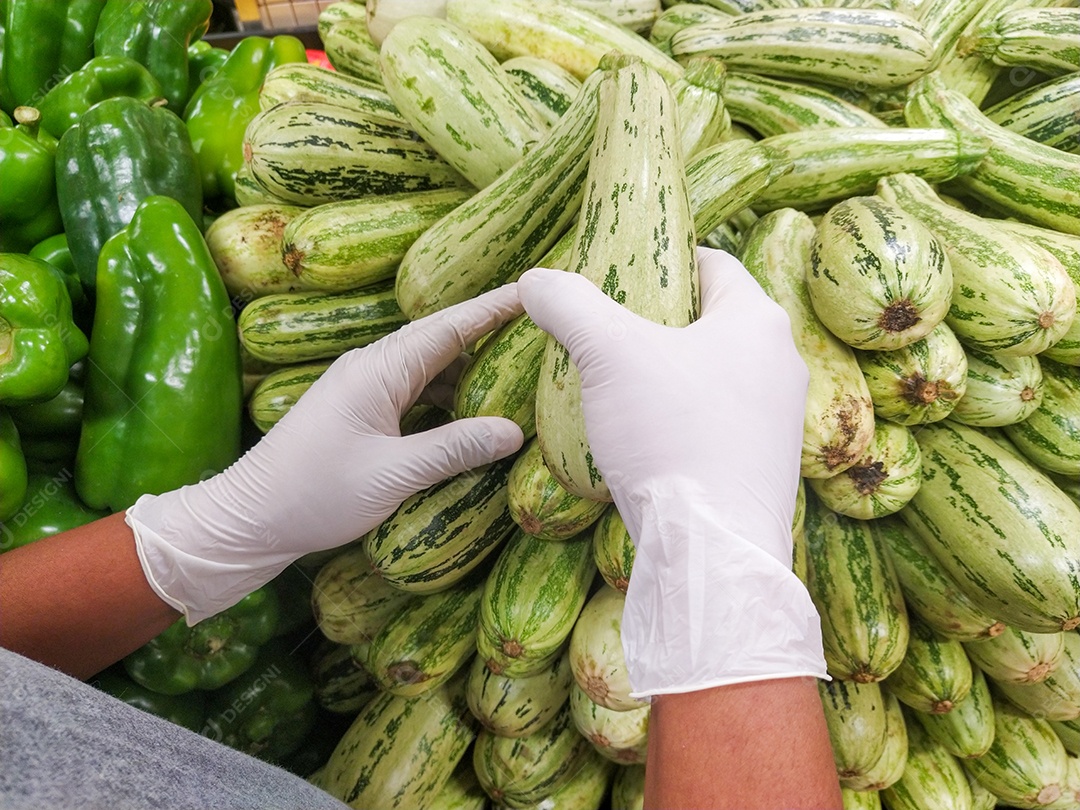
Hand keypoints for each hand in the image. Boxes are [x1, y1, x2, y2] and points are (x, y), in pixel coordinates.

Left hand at [126, 285, 525, 623]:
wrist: (251, 518)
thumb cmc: (314, 493)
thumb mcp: (393, 473)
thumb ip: (454, 448)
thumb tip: (513, 432)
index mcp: (379, 369)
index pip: (449, 327)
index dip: (493, 308)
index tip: (534, 291)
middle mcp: (373, 369)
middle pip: (443, 343)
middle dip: (490, 337)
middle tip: (541, 336)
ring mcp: (366, 390)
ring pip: (431, 370)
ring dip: (471, 374)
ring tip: (519, 377)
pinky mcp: (362, 413)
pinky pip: (417, 394)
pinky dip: (449, 400)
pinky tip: (475, 417)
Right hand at [519, 247, 826, 695]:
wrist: (710, 549)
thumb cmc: (670, 435)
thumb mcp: (608, 354)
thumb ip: (569, 304)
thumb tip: (534, 279)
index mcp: (759, 321)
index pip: (711, 263)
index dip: (661, 261)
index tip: (618, 275)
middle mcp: (781, 364)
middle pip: (710, 321)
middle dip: (657, 323)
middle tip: (605, 333)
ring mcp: (777, 421)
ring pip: (711, 375)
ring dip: (665, 374)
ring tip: (614, 388)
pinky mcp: (761, 467)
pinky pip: (715, 424)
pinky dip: (677, 420)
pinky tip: (641, 439)